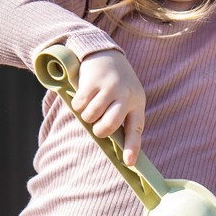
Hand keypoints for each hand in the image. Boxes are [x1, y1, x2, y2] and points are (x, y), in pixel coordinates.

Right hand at [69, 49, 146, 164]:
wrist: (105, 53)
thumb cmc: (116, 83)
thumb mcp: (127, 96)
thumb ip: (122, 116)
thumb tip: (113, 145)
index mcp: (137, 102)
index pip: (136, 129)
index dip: (132, 147)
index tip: (129, 163)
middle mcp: (126, 94)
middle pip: (109, 125)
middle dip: (100, 130)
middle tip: (97, 127)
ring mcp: (109, 87)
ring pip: (91, 116)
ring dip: (87, 116)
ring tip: (91, 107)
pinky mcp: (92, 81)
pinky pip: (80, 105)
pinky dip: (77, 105)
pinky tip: (83, 96)